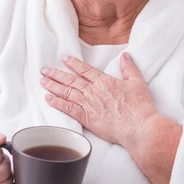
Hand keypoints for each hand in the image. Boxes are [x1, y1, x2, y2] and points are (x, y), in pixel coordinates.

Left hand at [40, 53, 157, 147]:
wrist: (138, 127)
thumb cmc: (140, 107)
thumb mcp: (137, 83)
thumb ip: (129, 69)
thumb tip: (125, 56)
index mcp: (105, 82)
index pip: (85, 70)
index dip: (73, 64)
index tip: (64, 59)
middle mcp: (94, 91)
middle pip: (71, 80)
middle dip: (56, 74)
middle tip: (44, 70)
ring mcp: (89, 105)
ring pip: (67, 93)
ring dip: (53, 86)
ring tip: (43, 82)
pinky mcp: (87, 118)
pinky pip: (68, 109)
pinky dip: (57, 103)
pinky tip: (48, 99)